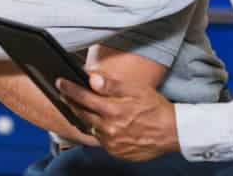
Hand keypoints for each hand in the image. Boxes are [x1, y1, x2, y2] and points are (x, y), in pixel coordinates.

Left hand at [57, 72, 180, 161]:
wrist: (173, 132)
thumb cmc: (156, 107)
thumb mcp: (136, 90)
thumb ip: (112, 85)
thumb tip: (92, 79)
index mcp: (113, 111)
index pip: (83, 98)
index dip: (69, 89)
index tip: (59, 82)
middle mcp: (109, 129)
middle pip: (82, 114)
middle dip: (72, 103)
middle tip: (66, 94)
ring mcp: (112, 143)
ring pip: (91, 128)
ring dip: (87, 117)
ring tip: (87, 108)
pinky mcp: (116, 152)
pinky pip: (101, 140)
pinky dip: (99, 130)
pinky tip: (105, 123)